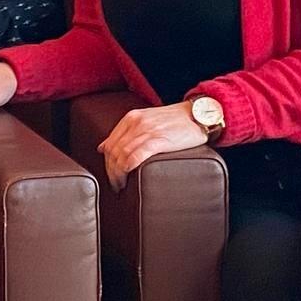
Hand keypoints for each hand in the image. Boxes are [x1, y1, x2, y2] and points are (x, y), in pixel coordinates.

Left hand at [97, 103, 211, 190]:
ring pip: (121, 156)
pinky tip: (127, 180)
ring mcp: (146, 131)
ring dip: (117, 174)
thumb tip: (103, 147)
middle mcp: (136, 123)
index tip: (110, 175)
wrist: (198, 115)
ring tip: (121, 186)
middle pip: (113, 151)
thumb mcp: (146, 121)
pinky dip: (126, 170)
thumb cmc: (175, 121)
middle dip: (110, 171)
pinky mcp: (158, 140)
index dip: (106, 163)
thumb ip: (126, 132)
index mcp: (131, 118)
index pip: (109, 143)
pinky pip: (134, 157)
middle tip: (115, 185)